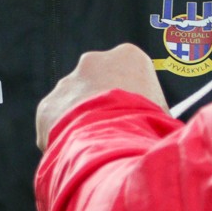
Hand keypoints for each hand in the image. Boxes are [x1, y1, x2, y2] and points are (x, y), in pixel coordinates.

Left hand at [36, 44, 168, 147]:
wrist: (114, 144)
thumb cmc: (149, 129)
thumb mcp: (163, 114)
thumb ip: (151, 112)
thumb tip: (158, 127)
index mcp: (128, 56)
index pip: (130, 74)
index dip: (133, 101)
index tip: (135, 119)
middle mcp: (94, 61)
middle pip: (98, 84)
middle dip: (102, 107)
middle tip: (113, 134)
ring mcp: (68, 83)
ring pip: (75, 105)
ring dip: (82, 123)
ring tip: (96, 148)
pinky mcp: (48, 105)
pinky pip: (57, 125)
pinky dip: (65, 139)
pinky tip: (80, 154)